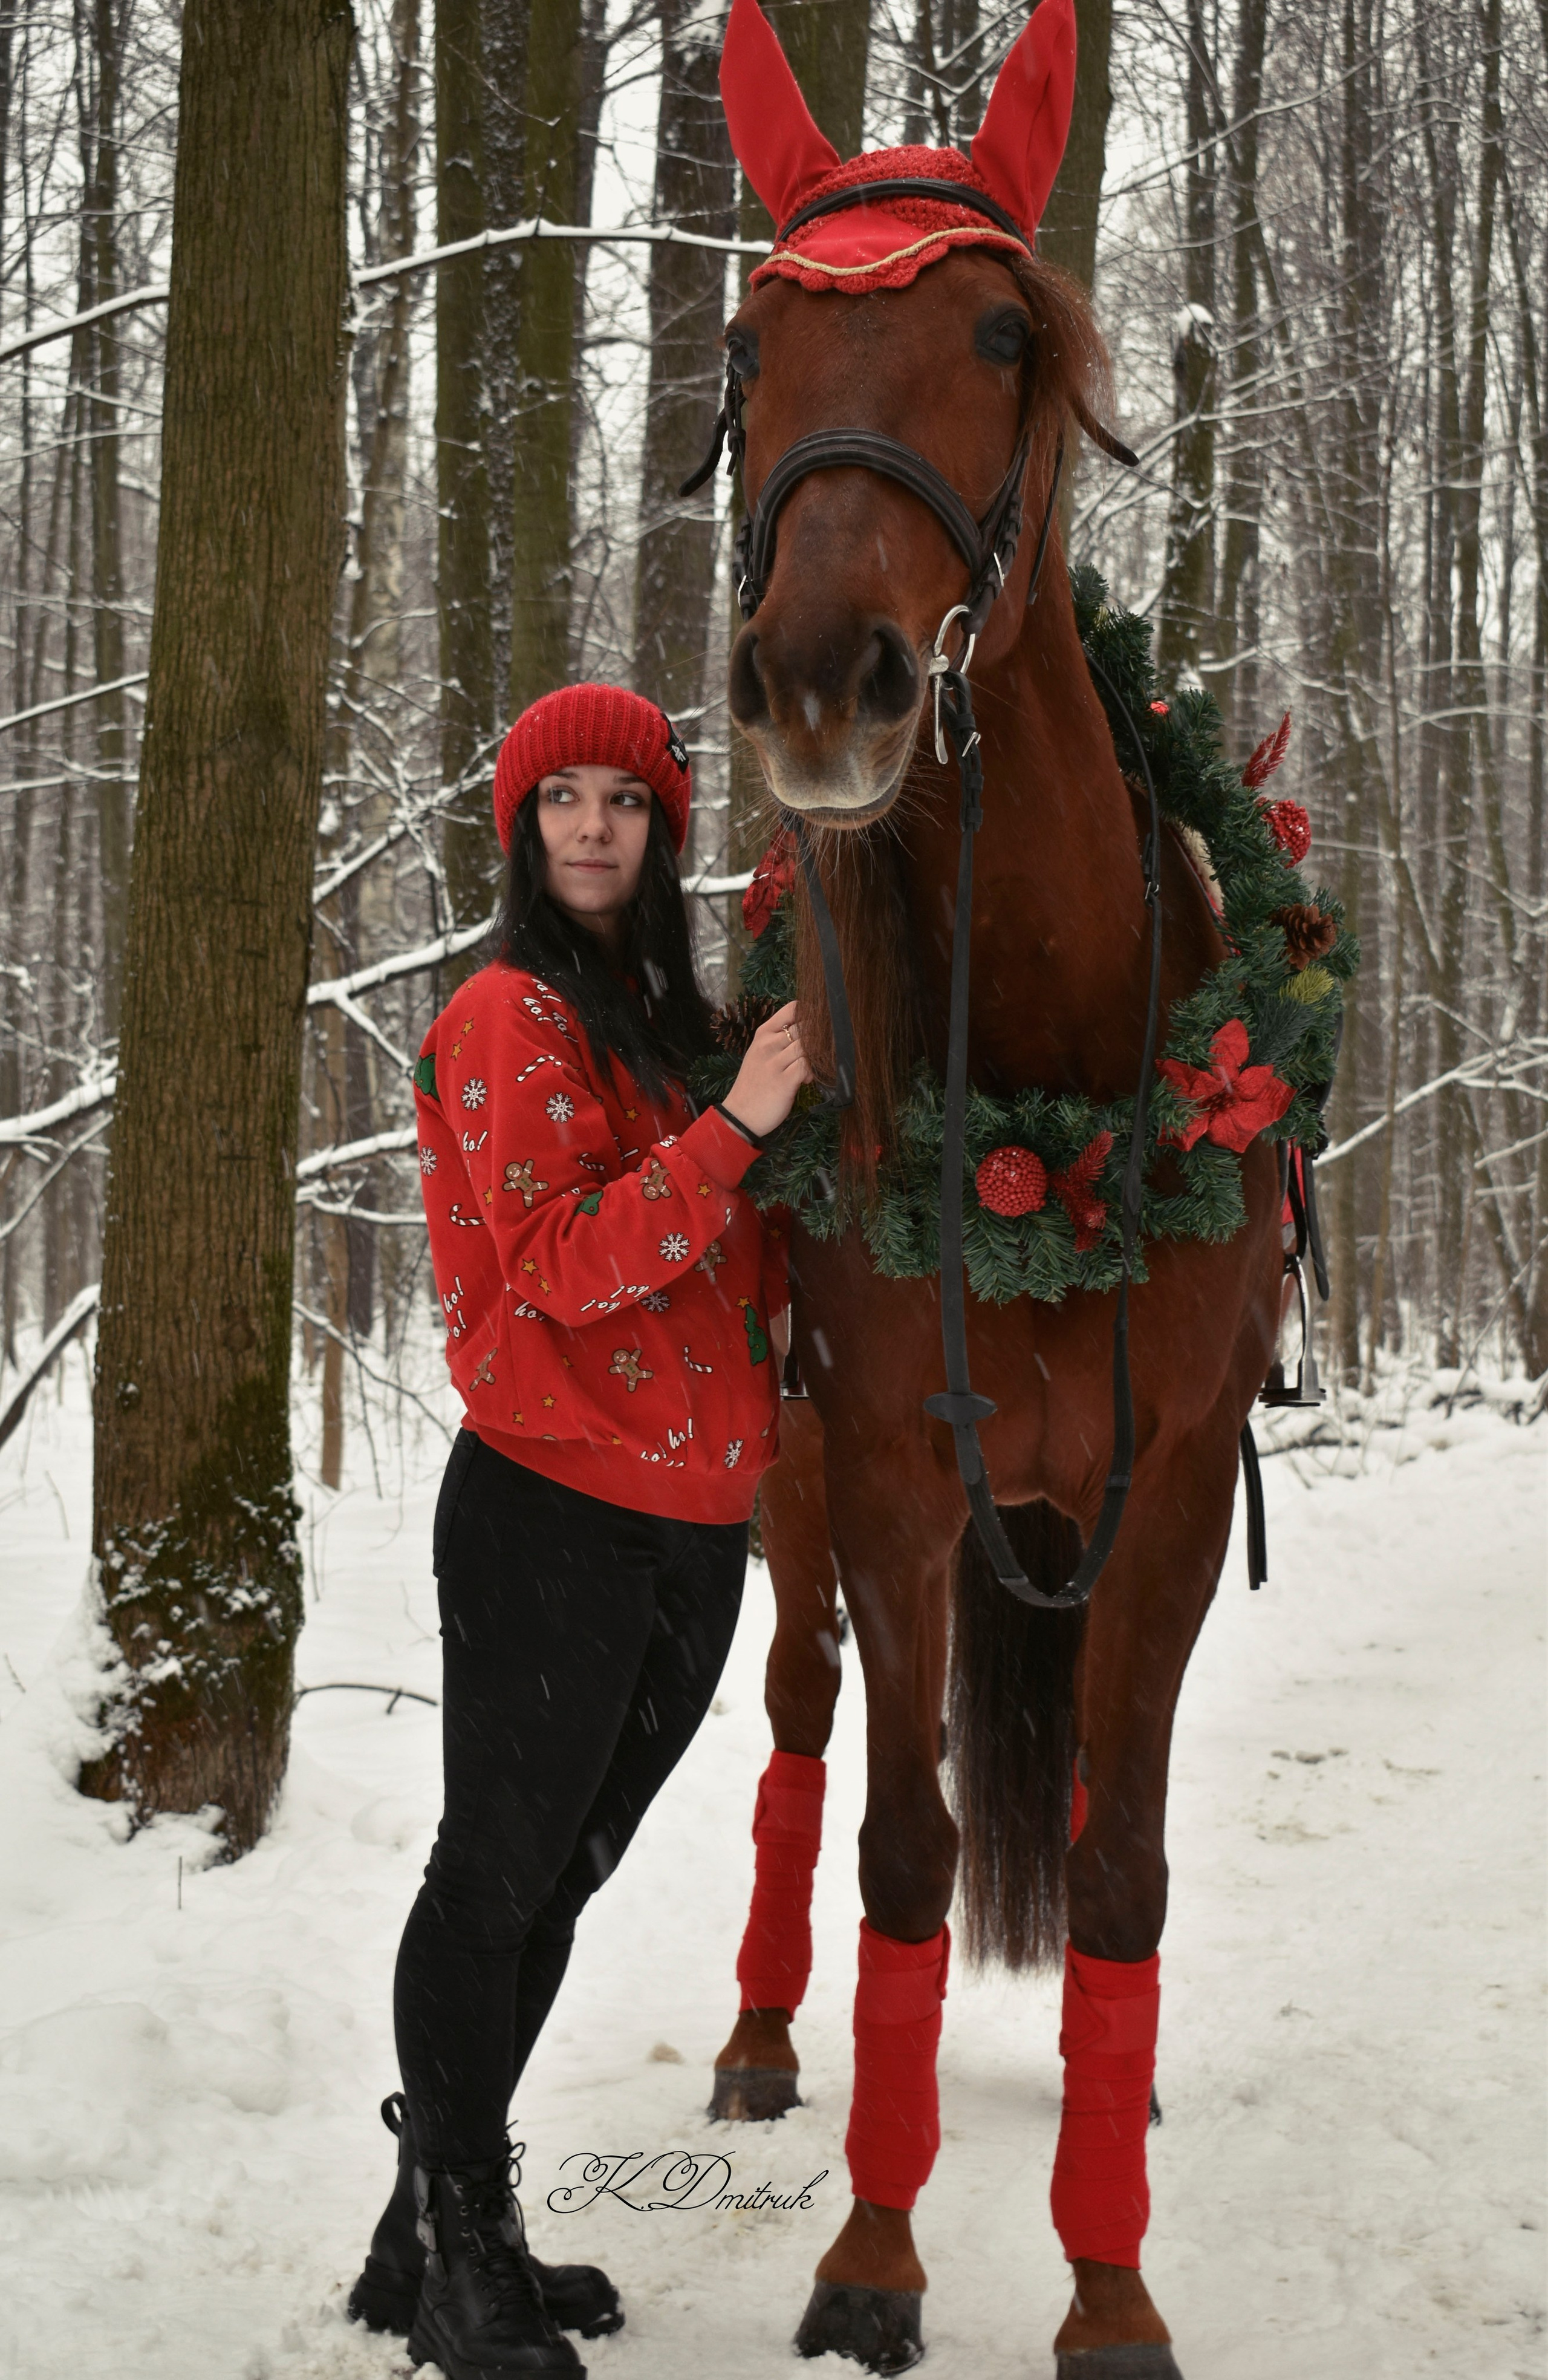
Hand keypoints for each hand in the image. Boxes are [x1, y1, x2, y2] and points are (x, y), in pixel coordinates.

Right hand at [723, 1001, 811, 1139]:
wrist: (740, 1114)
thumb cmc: (753, 1083)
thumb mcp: (760, 1054)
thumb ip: (779, 1040)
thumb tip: (808, 1031)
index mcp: (763, 1033)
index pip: (792, 1009)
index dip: (810, 1013)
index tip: (817, 1026)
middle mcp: (768, 1044)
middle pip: (805, 1027)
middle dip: (819, 1038)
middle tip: (821, 1051)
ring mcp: (775, 1063)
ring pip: (808, 1046)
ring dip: (817, 1056)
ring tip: (811, 1068)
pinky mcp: (784, 1081)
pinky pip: (808, 1066)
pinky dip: (813, 1072)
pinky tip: (807, 1080)